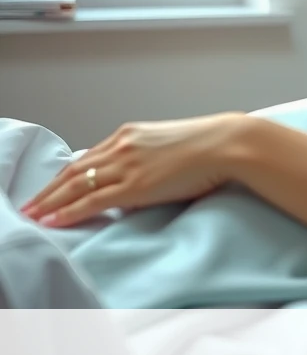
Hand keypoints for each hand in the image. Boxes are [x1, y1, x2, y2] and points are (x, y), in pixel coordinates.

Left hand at [20, 113, 243, 227]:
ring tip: (33, 214)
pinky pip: (91, 201)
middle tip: (30, 204)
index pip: (89, 157)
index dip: (67, 174)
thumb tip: (146, 176)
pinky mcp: (134, 186)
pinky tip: (54, 220)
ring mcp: (126, 165)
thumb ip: (151, 156)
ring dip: (50, 202)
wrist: (227, 144)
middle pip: (74, 170)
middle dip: (48, 189)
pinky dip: (68, 211)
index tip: (53, 186)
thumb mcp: (171, 143)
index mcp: (131, 133)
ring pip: (75, 185)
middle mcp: (122, 146)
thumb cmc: (210, 144)